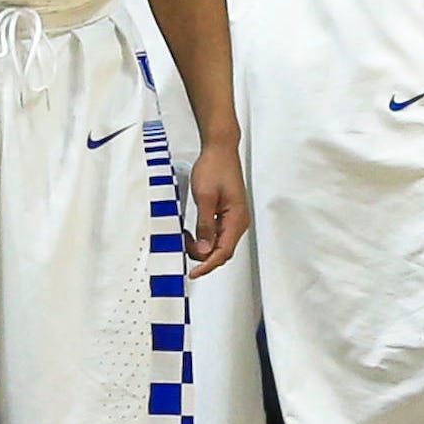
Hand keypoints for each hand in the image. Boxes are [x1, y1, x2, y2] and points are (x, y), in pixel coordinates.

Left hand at [181, 129, 251, 270]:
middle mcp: (239, 221)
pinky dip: (205, 237)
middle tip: (183, 246)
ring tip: (186, 236)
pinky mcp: (228, 214)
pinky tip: (193, 232)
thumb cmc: (215, 167)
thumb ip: (205, 226)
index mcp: (237, 219)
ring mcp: (235, 218)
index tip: (194, 273)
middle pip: (223, 251)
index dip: (208, 265)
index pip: (224, 252)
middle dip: (203, 255)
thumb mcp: (204, 198)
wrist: (220, 149)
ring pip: (219, 244)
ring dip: (202, 246)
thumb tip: (205, 250)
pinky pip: (218, 234)